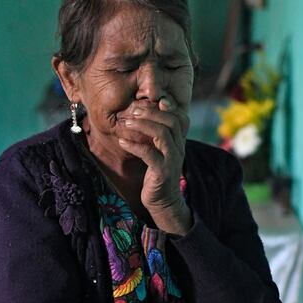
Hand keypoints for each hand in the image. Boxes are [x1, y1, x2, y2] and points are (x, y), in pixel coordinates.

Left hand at [117, 97, 191, 233]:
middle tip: (133, 110)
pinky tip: (121, 142)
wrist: (163, 201)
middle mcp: (179, 149)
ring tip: (125, 123)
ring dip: (142, 126)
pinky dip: (134, 146)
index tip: (151, 100)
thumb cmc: (158, 173)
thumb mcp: (160, 152)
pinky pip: (149, 155)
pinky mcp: (162, 173)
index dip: (169, 106)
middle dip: (151, 112)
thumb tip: (143, 114)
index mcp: (179, 142)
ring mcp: (172, 160)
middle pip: (171, 122)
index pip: (181, 117)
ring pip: (162, 135)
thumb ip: (158, 135)